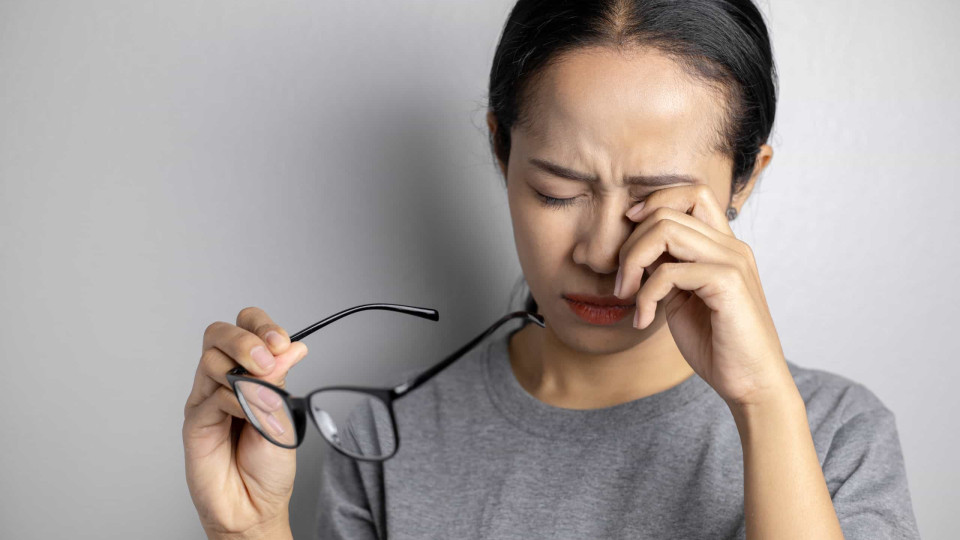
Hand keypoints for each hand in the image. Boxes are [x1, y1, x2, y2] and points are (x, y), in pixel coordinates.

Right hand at [182, 306, 307, 537]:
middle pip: (219, 334)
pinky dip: (236, 401)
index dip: (262, 327)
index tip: (282, 342)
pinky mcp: (195, 421)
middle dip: (245, 338)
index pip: (248, 328)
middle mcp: (224, 380)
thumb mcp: (284, 416)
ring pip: (211, 359)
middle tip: (267, 358)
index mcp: (250, 373)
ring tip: (264, 399)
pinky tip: (250, 417)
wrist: (255, 506)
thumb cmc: (268, 466)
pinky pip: (211, 396)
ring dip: (242, 371)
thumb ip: (280, 381)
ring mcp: (207, 398)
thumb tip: (292, 348)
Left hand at [614, 184, 793, 407]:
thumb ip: (665, 267)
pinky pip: (669, 271)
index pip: (691, 192)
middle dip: (629, 243)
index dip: (652, 203)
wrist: (751, 385)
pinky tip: (645, 320)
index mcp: (723, 246)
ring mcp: (732, 262)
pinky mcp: (728, 284)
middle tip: (621, 283)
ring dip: (632, 263)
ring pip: (664, 230)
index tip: (628, 234)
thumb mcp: (681, 298)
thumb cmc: (717, 345)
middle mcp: (731, 246)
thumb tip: (636, 247)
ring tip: (627, 296)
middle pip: (667, 210)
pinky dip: (646, 295)